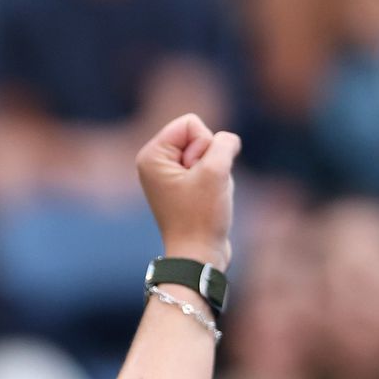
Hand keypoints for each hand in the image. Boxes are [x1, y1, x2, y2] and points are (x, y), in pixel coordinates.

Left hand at [136, 114, 240, 269]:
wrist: (198, 256)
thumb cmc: (202, 216)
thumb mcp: (216, 170)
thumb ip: (224, 142)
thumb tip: (227, 141)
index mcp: (151, 155)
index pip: (190, 123)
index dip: (203, 145)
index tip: (195, 175)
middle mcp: (156, 163)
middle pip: (200, 136)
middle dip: (210, 159)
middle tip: (200, 189)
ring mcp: (169, 176)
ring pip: (210, 153)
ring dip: (216, 173)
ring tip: (206, 197)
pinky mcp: (183, 187)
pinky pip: (211, 169)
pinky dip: (217, 182)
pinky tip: (210, 201)